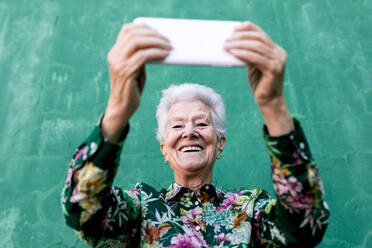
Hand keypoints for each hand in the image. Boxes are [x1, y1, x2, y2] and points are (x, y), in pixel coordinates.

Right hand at [102, 23, 171, 140]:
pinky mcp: (126, 72)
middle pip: (133, 34)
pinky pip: (143, 56)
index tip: (157, 30)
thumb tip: (156, 44)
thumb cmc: (131, 89)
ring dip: (157, 42)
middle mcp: (114, 56)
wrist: (121, 108)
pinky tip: (165, 55)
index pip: (126, 30)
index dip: (143, 27)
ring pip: (138, 42)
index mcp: (115, 53)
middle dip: (153, 34)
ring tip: (168, 47)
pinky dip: (156, 53)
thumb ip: (140, 56)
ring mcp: (119, 64)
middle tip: (167, 40)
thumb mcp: (135, 68)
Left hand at [224, 21, 293, 135]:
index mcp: (275, 50)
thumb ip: (249, 55)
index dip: (248, 28)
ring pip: (257, 46)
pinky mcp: (273, 69)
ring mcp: (278, 61)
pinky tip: (234, 53)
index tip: (235, 28)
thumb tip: (234, 45)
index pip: (261, 34)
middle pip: (258, 38)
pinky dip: (244, 54)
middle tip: (227, 39)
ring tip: (227, 46)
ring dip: (240, 44)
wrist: (269, 102)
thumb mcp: (254, 66)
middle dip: (241, 36)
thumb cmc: (260, 85)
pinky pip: (256, 58)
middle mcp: (279, 53)